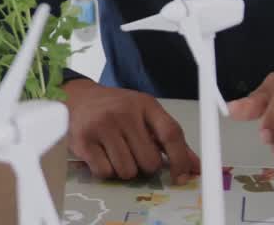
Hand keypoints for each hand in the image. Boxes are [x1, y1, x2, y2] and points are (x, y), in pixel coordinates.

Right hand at [64, 79, 198, 182]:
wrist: (77, 97)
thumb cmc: (116, 108)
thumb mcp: (144, 114)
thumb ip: (169, 139)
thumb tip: (196, 167)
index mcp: (144, 105)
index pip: (171, 133)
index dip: (180, 159)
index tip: (181, 176)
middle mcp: (123, 113)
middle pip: (149, 161)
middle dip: (144, 166)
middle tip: (134, 154)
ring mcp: (101, 126)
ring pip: (127, 171)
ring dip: (125, 169)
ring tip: (116, 153)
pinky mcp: (82, 140)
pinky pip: (105, 172)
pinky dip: (106, 170)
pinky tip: (101, 155)